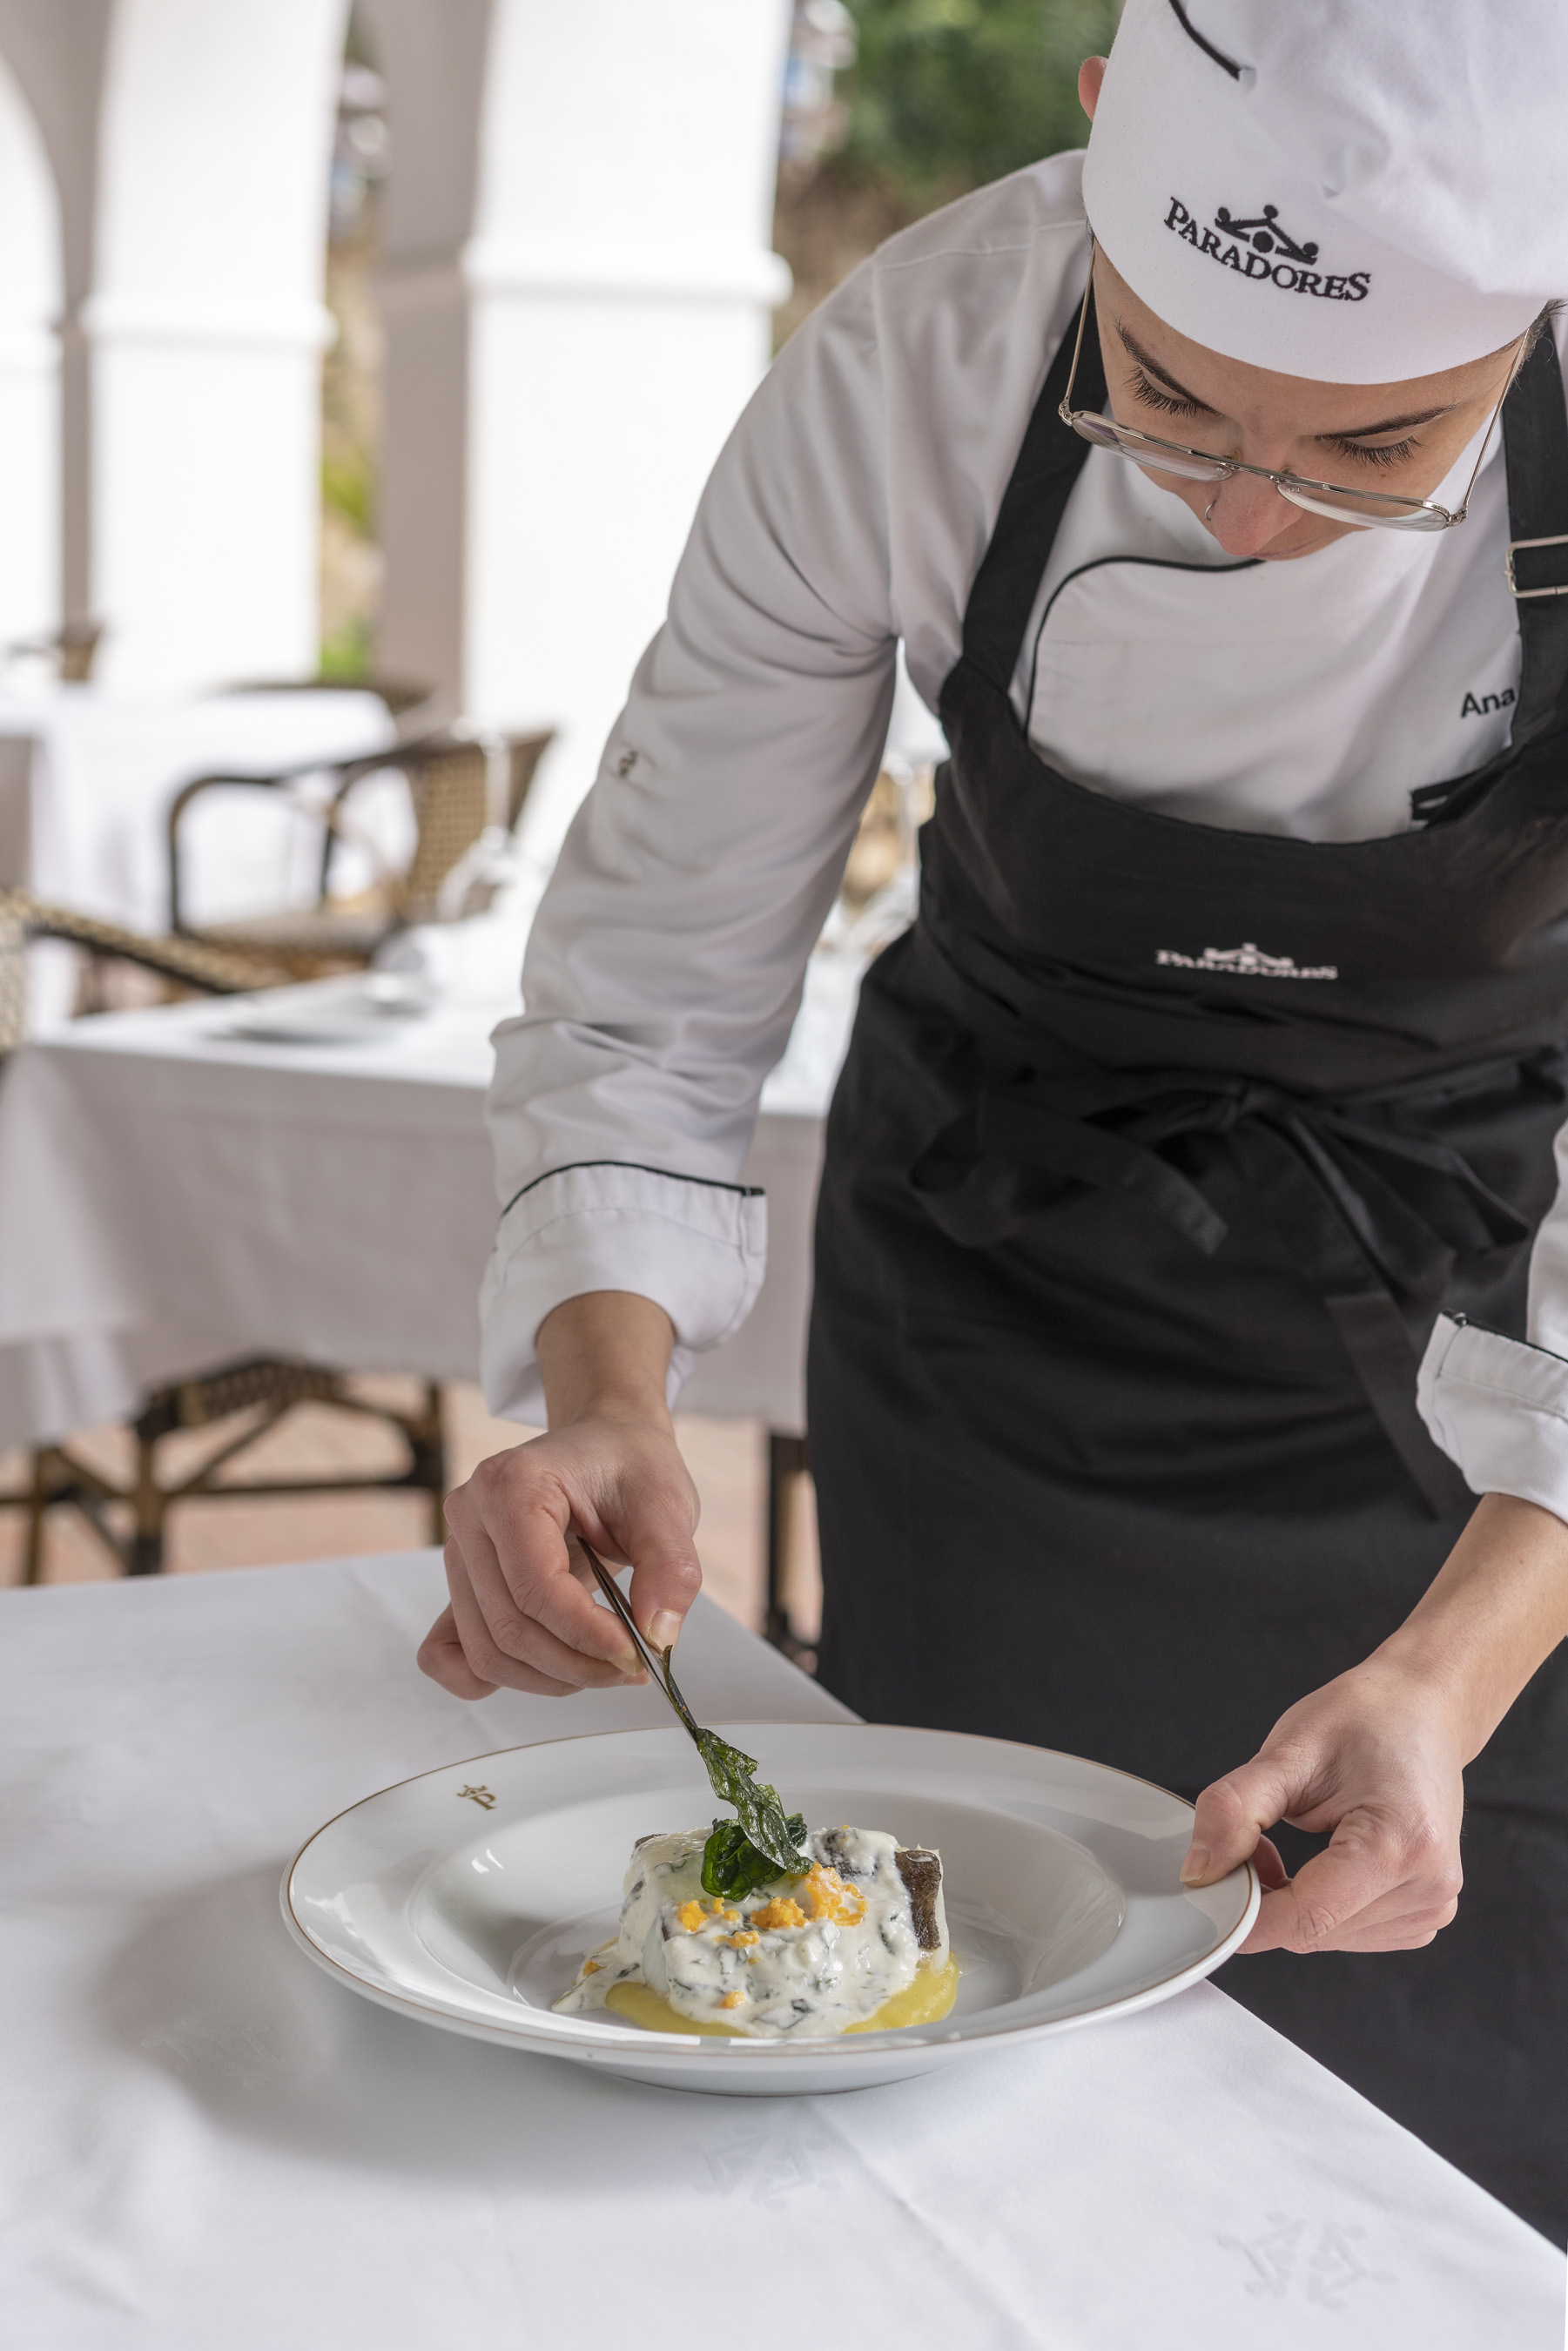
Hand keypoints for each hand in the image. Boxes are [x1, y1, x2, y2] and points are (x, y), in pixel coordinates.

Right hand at [418, 1291, 701, 1699]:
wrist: (604, 1448)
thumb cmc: (628, 1468)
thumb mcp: (668, 1506)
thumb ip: (670, 1570)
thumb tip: (657, 1636)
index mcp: (510, 1485)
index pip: (536, 1588)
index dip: (588, 1634)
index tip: (638, 1651)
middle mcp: (469, 1517)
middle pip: (509, 1628)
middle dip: (576, 1663)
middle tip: (633, 1666)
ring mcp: (457, 1553)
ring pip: (487, 1652)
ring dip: (550, 1677)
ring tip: (604, 1664)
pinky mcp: (461, 1585)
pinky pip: (449, 1653)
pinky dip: (496, 1677)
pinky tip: (549, 1668)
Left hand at [1180, 1659, 1464, 1953]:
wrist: (1420, 1708)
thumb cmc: (1364, 1719)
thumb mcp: (1287, 1750)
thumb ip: (1234, 1810)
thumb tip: (1199, 1873)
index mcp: (1400, 1842)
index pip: (1306, 1918)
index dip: (1245, 1915)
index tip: (1207, 1889)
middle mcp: (1428, 1884)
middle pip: (1313, 1932)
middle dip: (1266, 1897)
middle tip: (1256, 1837)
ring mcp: (1433, 1905)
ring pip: (1326, 1938)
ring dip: (1292, 1903)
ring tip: (1299, 1838)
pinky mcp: (1426, 1912)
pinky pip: (1349, 1932)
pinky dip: (1320, 1906)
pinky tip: (1324, 1863)